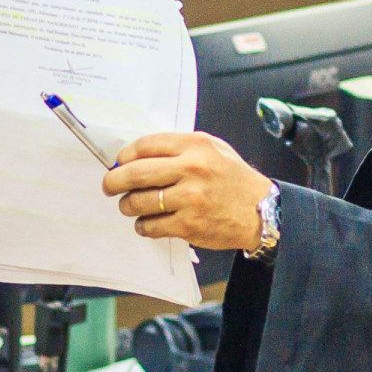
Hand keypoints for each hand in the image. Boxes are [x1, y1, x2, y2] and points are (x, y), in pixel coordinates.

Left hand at [102, 133, 275, 251]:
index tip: (119, 163)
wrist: (261, 211)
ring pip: (139, 202)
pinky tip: (147, 222)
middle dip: (114, 181)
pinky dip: (142, 225)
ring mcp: (190, 198)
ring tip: (130, 206)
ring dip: (127, 205)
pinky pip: (150, 225)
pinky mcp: (189, 225)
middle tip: (109, 186)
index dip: (125, 155)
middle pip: (136, 173)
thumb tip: (138, 156)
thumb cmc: (233, 179)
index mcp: (195, 146)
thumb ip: (179, 147)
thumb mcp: (213, 149)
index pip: (146, 145)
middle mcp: (192, 169)